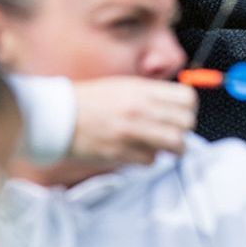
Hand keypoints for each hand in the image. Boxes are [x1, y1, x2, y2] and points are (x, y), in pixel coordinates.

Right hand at [67, 77, 193, 165]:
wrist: (57, 117)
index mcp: (141, 90)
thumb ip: (149, 95)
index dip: (188, 108)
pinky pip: (151, 160)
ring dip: (173, 149)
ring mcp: (132, 132)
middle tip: (175, 133)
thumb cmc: (87, 101)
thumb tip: (175, 106)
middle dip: (184, 130)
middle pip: (186, 122)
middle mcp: (140, 109)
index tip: (181, 114)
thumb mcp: (122, 86)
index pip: (187, 98)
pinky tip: (138, 153)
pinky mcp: (121, 152)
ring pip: (175, 143)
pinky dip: (148, 159)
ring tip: (165, 148)